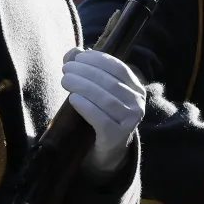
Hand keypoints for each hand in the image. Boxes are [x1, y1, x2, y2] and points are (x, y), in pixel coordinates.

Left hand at [61, 48, 145, 174]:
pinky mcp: (117, 137)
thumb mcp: (98, 91)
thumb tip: (73, 52)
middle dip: (86, 72)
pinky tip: (73, 99)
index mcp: (136, 88)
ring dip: (83, 86)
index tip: (78, 57)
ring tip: (65, 81)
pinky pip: (101, 119)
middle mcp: (137, 104)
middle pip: (110, 83)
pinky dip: (86, 107)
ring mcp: (129, 122)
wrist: (107, 151)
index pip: (118, 68)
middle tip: (66, 69)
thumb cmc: (101, 114)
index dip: (97, 60)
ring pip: (106, 100)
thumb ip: (87, 69)